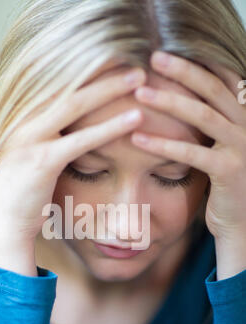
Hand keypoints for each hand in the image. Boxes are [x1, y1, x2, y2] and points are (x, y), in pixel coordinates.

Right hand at [0, 66, 146, 274]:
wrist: (5, 221)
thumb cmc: (26, 192)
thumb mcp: (37, 156)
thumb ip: (54, 137)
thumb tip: (80, 127)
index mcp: (24, 117)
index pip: (60, 84)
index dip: (89, 70)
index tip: (116, 62)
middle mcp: (24, 121)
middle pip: (68, 85)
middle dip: (102, 71)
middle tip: (133, 62)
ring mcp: (31, 138)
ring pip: (75, 104)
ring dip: (110, 89)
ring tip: (140, 78)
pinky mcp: (43, 160)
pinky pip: (81, 139)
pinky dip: (110, 127)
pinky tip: (134, 120)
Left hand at [131, 51, 245, 279]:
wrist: (242, 221)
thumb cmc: (225, 183)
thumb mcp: (220, 147)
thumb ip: (208, 124)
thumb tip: (179, 100)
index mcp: (243, 116)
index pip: (222, 80)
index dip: (196, 63)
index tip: (166, 52)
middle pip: (213, 88)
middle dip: (182, 70)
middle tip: (152, 58)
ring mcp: (242, 146)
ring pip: (203, 115)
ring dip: (169, 101)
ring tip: (139, 93)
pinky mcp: (229, 170)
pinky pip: (192, 153)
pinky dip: (163, 144)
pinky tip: (137, 138)